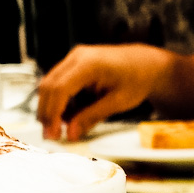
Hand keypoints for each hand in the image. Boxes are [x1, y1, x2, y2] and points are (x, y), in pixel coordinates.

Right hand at [37, 44, 178, 139]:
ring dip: (51, 108)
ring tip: (61, 128)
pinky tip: (68, 116)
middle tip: (51, 136)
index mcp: (89, 63)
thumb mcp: (117, 102)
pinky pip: (59, 84)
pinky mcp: (74, 65)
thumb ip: (91, 117)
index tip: (53, 134)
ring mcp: (74, 59)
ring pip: (50, 85)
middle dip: (47, 113)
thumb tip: (70, 134)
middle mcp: (77, 57)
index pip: (60, 89)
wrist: (146, 64)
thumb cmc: (138, 78)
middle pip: (48, 86)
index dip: (52, 113)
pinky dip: (59, 102)